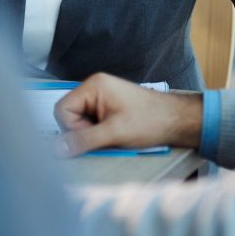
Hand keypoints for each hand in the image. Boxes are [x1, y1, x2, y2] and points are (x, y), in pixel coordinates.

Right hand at [53, 73, 203, 156]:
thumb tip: (57, 149)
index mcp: (94, 86)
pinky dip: (99, 135)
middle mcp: (94, 89)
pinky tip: (115, 137)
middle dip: (82, 132)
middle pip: (69, 116)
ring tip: (113, 137)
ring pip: (80, 123)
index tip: (91, 136)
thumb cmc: (151, 121)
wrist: (177, 121)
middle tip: (104, 138)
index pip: (62, 109)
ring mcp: (101, 99)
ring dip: (92, 135)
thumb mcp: (115, 133)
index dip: (72, 128)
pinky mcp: (108, 109)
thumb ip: (84, 140)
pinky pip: (91, 125)